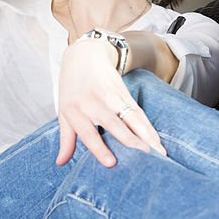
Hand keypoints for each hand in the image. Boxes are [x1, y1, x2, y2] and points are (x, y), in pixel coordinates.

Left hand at [56, 40, 166, 166]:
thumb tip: (60, 163)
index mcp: (75, 110)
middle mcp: (94, 103)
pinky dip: (149, 128)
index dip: (99, 148)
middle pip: (115, 124)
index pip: (88, 133)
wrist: (85, 55)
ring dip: (146, 135)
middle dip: (131, 141)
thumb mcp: (64, 112)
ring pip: (132, 118)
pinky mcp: (125, 94)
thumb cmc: (72, 88)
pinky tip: (157, 142)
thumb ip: (66, 139)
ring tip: (159, 153)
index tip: (112, 163)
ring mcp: (111, 97)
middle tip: (145, 157)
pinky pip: (139, 113)